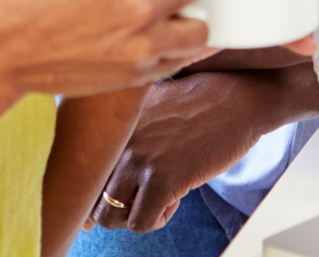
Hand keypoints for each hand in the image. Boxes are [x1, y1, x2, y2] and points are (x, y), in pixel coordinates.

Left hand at [87, 68, 315, 232]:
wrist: (238, 97)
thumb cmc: (200, 103)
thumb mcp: (151, 106)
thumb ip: (124, 137)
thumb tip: (97, 190)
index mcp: (113, 120)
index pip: (80, 168)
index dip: (92, 191)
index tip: (107, 196)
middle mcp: (119, 139)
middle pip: (92, 198)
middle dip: (115, 205)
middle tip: (142, 194)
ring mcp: (139, 159)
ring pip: (110, 216)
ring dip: (135, 213)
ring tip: (158, 195)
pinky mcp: (162, 179)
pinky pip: (142, 222)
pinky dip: (159, 218)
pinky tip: (176, 197)